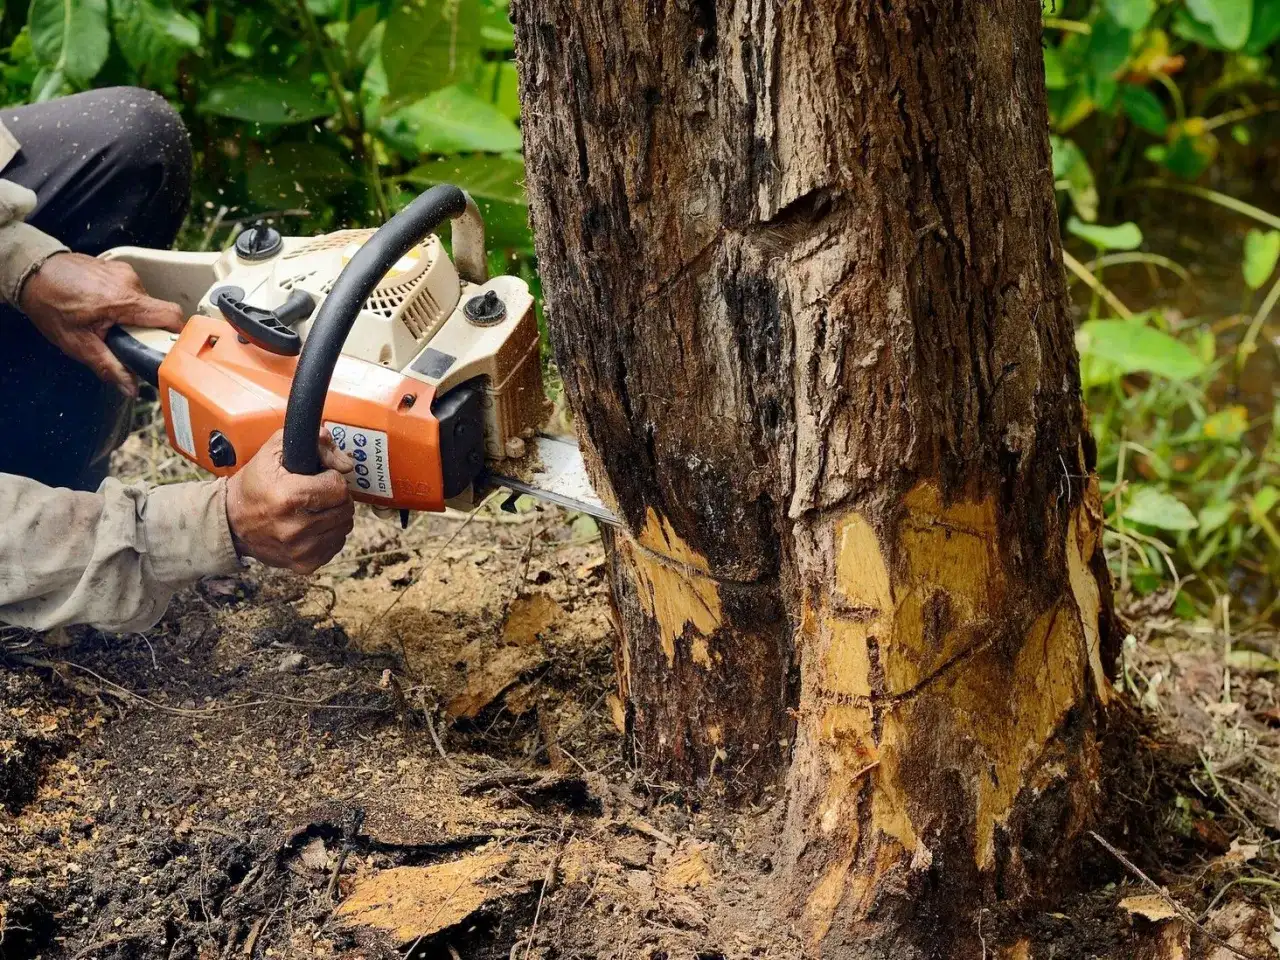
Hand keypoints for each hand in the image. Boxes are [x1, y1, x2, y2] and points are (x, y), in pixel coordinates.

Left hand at [19, 252, 185, 397]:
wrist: (32, 272)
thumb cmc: (50, 303)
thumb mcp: (77, 343)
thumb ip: (108, 366)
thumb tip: (130, 387)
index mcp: (123, 300)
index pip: (171, 316)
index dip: (178, 335)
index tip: (172, 348)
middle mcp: (129, 282)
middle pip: (159, 312)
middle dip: (148, 330)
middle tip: (127, 340)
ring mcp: (125, 272)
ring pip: (146, 303)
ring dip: (135, 317)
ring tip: (111, 323)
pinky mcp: (119, 268)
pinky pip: (135, 291)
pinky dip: (126, 304)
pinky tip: (105, 309)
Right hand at [226, 430, 355, 573]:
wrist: (231, 523)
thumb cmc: (254, 485)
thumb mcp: (274, 452)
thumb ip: (314, 443)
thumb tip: (345, 462)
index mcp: (287, 498)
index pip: (339, 487)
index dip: (331, 478)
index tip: (319, 477)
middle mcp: (295, 528)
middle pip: (345, 508)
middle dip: (336, 496)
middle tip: (318, 492)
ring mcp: (300, 550)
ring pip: (345, 526)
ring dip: (335, 514)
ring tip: (315, 508)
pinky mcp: (304, 564)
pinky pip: (337, 544)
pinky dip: (330, 533)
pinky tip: (313, 525)